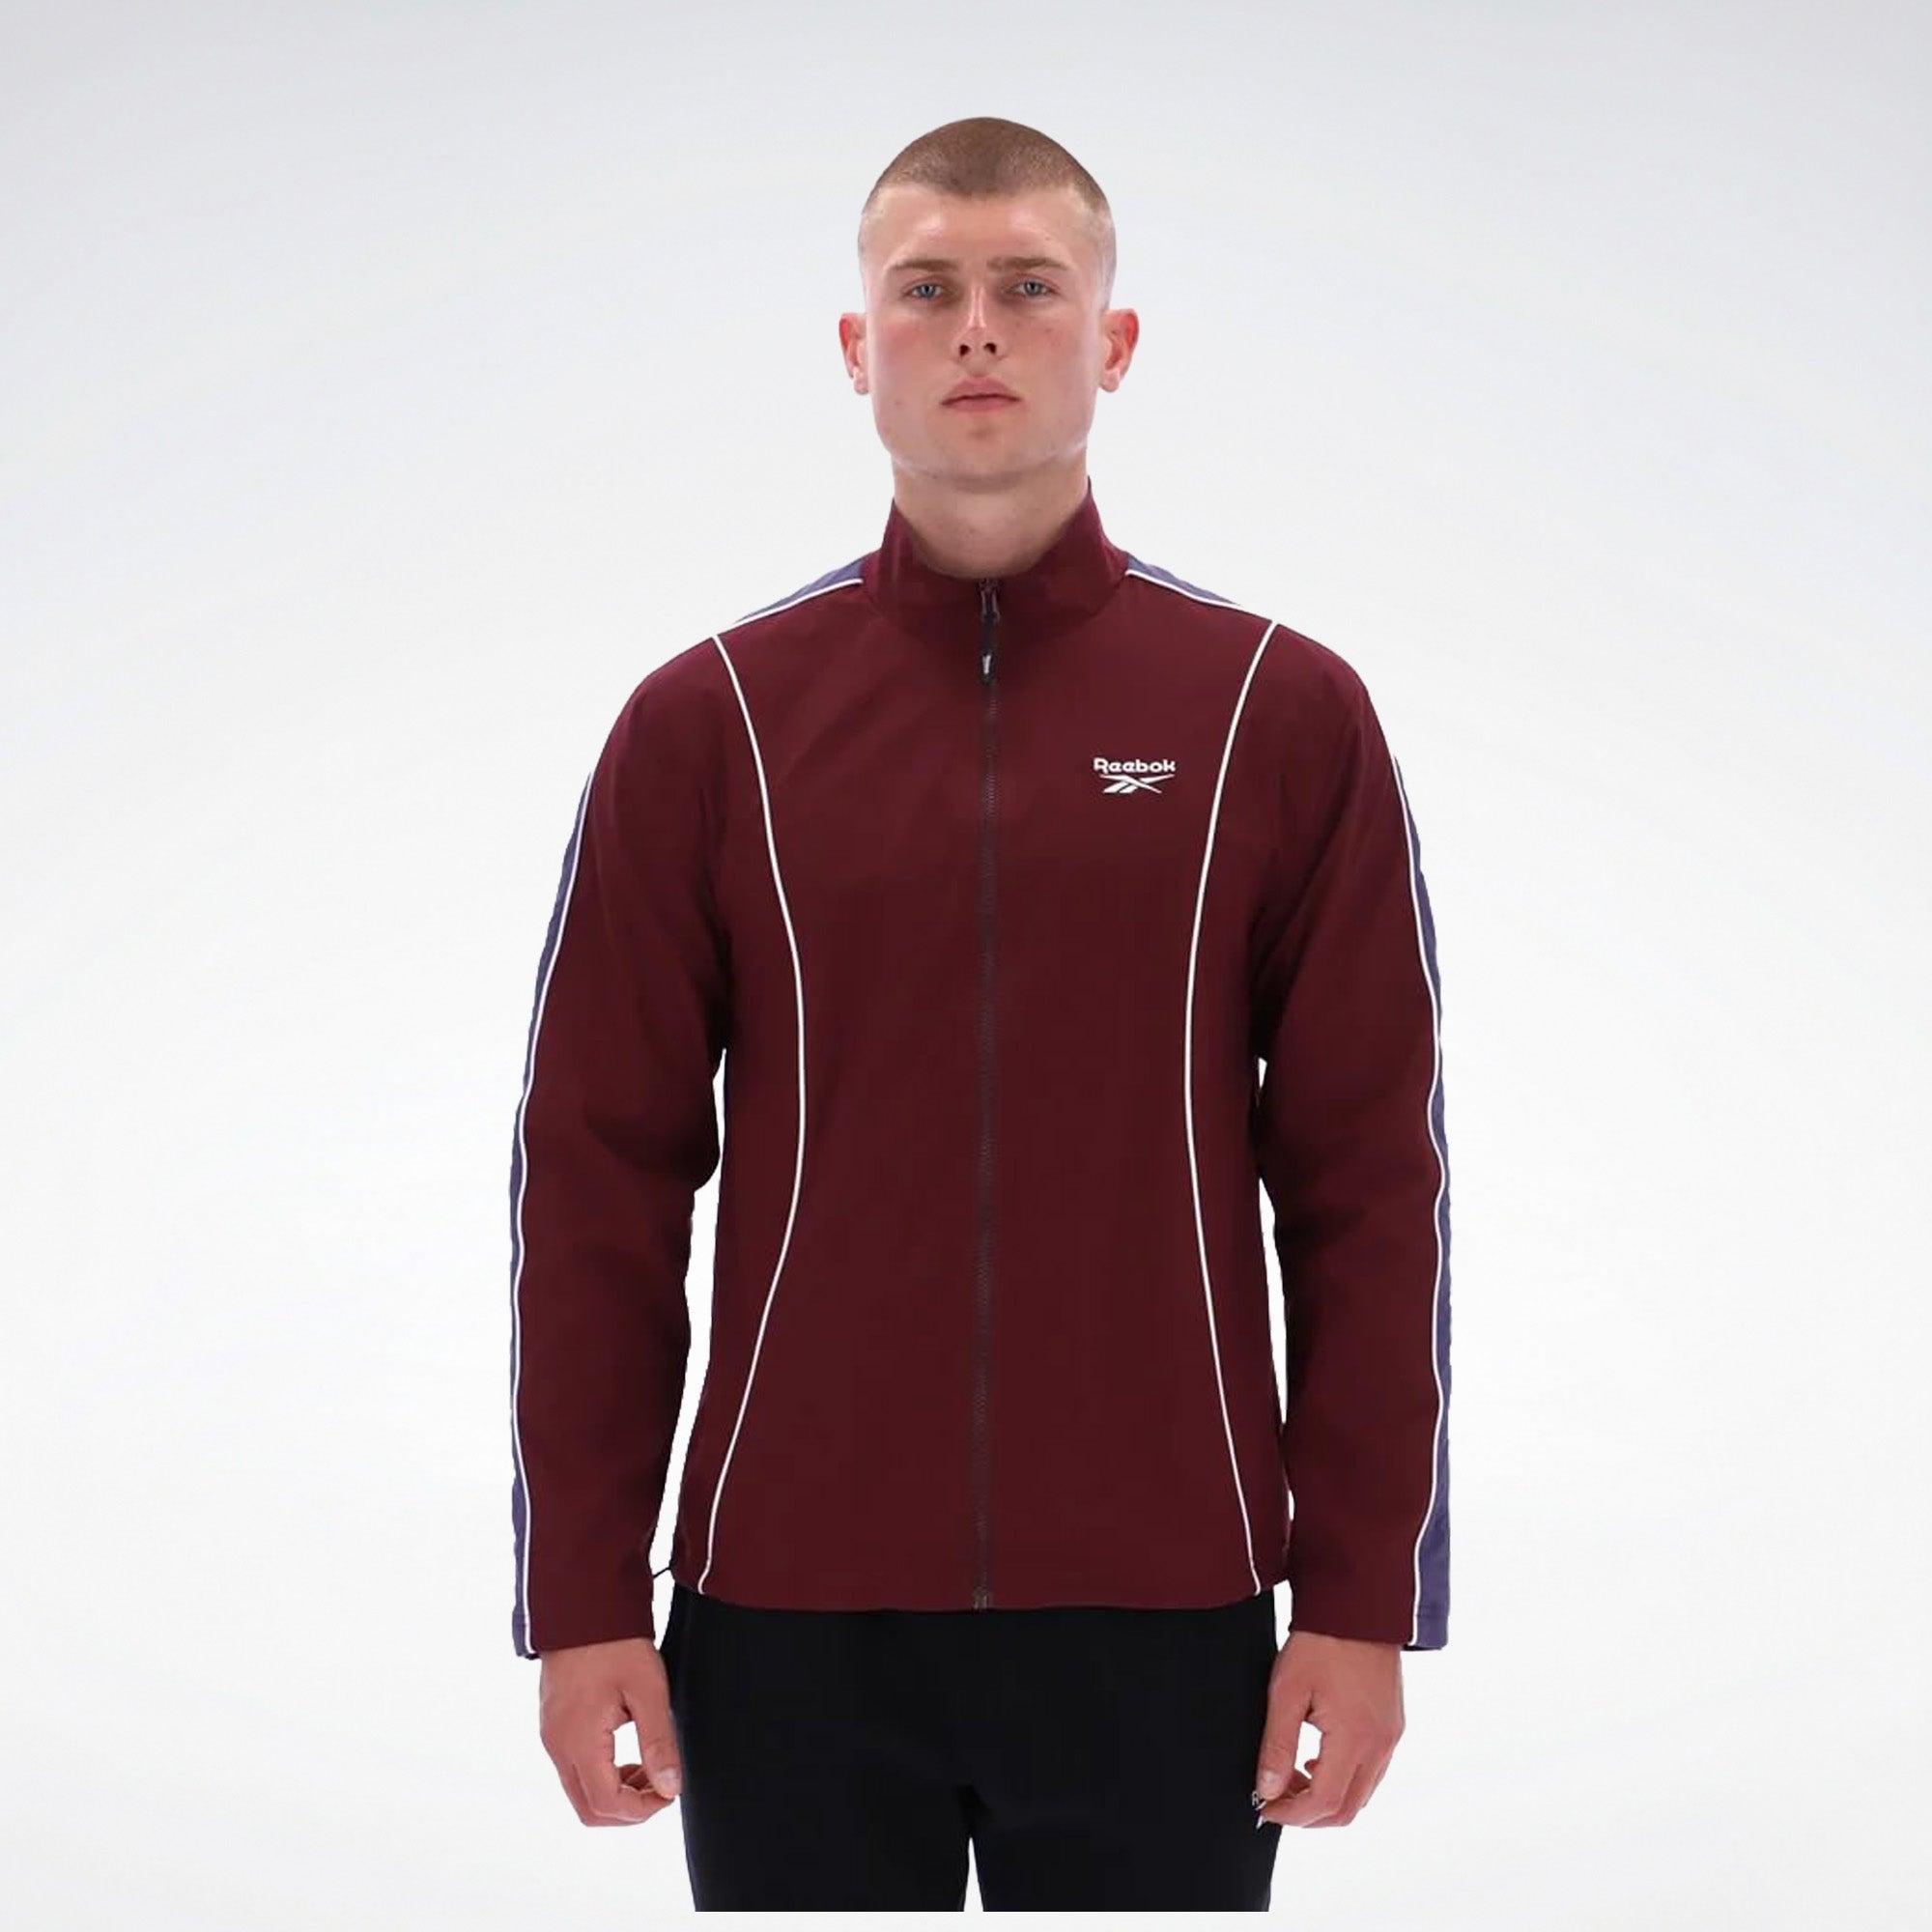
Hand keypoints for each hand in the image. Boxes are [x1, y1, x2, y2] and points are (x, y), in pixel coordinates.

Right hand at [537, 1635, 684, 1825]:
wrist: (582, 1608)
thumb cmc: (615, 1643)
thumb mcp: (648, 1689)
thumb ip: (658, 1742)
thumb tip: (670, 1787)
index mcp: (579, 1741)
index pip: (606, 1805)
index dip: (642, 1810)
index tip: (669, 1791)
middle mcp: (558, 1746)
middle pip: (588, 1809)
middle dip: (628, 1809)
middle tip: (659, 1783)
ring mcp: (551, 1737)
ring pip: (579, 1792)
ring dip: (615, 1792)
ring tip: (647, 1765)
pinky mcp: (553, 1726)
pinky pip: (573, 1770)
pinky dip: (601, 1775)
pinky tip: (626, 1751)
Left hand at [1252, 1628, 1403, 1828]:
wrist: (1357, 1607)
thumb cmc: (1321, 1642)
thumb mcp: (1287, 1691)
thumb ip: (1277, 1745)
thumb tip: (1268, 1789)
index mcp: (1355, 1738)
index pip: (1324, 1803)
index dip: (1291, 1814)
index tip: (1265, 1806)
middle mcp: (1381, 1745)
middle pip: (1348, 1809)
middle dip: (1309, 1813)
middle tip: (1277, 1796)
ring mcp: (1391, 1736)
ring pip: (1362, 1793)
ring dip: (1328, 1797)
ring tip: (1293, 1774)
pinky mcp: (1394, 1725)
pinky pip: (1372, 1771)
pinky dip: (1345, 1778)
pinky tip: (1318, 1758)